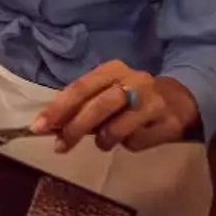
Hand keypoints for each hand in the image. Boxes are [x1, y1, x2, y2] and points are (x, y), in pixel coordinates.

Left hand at [30, 60, 198, 152]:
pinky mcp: (167, 123)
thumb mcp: (105, 92)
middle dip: (74, 128)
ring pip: (116, 129)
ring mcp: (153, 102)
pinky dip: (128, 144)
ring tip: (105, 140)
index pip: (80, 87)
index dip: (58, 108)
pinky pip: (136, 142)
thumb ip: (81, 105)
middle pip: (97, 106)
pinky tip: (133, 137)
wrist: (176, 102)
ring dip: (103, 140)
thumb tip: (49, 125)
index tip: (39, 127)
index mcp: (113, 69)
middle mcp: (134, 80)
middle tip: (60, 146)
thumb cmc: (130, 99)